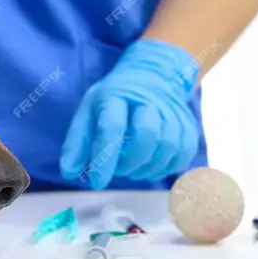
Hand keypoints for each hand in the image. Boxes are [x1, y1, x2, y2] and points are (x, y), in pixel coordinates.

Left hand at [60, 39, 200, 189]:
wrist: (153, 76)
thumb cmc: (116, 99)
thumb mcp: (89, 110)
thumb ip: (78, 141)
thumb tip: (69, 172)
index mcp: (117, 95)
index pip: (112, 125)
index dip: (104, 157)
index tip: (97, 182)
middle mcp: (149, 101)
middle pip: (147, 134)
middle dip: (130, 162)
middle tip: (118, 171)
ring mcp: (173, 113)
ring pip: (168, 147)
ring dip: (146, 168)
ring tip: (131, 170)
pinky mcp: (188, 127)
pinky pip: (182, 155)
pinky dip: (164, 169)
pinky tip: (149, 167)